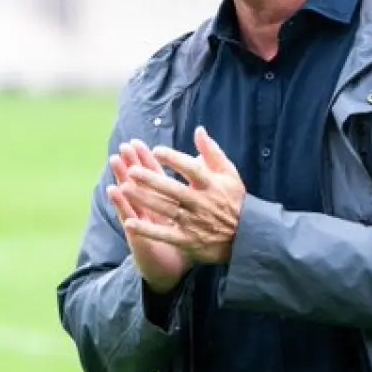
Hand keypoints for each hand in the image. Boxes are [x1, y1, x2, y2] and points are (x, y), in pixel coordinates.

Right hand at [107, 139, 189, 293]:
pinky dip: (122, 205)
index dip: (147, 159)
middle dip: (132, 164)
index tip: (137, 142)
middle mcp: (150, 210)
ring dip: (123, 180)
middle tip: (122, 147)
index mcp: (164, 202)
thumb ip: (195, 192)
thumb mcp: (192, 216)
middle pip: (140, 183)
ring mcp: (143, 223)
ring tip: (114, 161)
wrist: (172, 270)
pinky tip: (114, 191)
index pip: (155, 176)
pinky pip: (131, 219)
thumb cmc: (184, 241)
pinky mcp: (139, 237)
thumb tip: (200, 166)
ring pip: (132, 197)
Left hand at [120, 126, 245, 264]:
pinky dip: (147, 230)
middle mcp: (202, 203)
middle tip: (132, 171)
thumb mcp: (229, 174)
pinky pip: (165, 235)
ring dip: (145, 200)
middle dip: (152, 180)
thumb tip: (198, 130)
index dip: (175, 159)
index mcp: (212, 185)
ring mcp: (194, 223)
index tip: (156, 150)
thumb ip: (213, 152)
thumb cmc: (234, 200)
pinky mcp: (188, 240)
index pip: (192, 169)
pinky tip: (129, 223)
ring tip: (124, 189)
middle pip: (174, 190)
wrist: (246, 236)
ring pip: (166, 209)